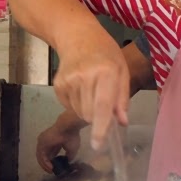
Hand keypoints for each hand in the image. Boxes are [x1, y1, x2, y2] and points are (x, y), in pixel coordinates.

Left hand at [36, 111, 85, 172]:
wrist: (68, 127)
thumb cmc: (71, 136)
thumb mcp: (72, 148)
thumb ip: (69, 155)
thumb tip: (68, 161)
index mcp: (55, 140)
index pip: (52, 151)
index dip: (54, 159)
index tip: (57, 166)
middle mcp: (47, 141)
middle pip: (45, 154)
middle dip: (48, 163)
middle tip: (52, 170)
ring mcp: (43, 141)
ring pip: (41, 156)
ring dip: (45, 164)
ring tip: (51, 171)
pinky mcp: (41, 144)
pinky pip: (41, 156)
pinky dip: (44, 163)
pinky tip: (50, 168)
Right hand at [52, 29, 130, 150]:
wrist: (77, 36)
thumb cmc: (105, 53)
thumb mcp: (122, 70)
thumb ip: (122, 97)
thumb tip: (122, 122)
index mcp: (105, 73)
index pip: (102, 106)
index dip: (101, 127)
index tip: (98, 144)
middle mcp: (84, 78)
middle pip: (90, 115)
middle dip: (98, 117)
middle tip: (103, 102)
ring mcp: (68, 82)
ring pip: (80, 113)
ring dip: (88, 109)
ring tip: (91, 89)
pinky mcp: (58, 86)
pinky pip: (70, 107)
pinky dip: (78, 103)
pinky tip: (81, 87)